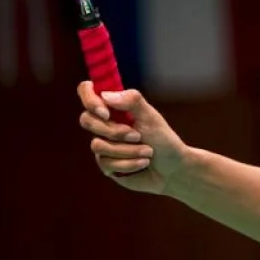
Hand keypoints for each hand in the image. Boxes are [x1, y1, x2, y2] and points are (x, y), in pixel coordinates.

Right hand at [78, 81, 192, 195]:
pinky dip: (129, 163)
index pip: (87, 91)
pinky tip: (143, 163)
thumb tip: (105, 95)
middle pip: (86, 120)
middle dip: (114, 131)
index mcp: (114, 107)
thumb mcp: (151, 117)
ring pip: (98, 145)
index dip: (90, 100)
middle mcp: (105, 124)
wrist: (172, 169)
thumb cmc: (163, 139)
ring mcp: (103, 145)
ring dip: (128, 150)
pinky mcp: (106, 164)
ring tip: (148, 152)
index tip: (106, 113)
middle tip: (137, 136)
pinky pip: (106, 163)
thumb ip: (132, 101)